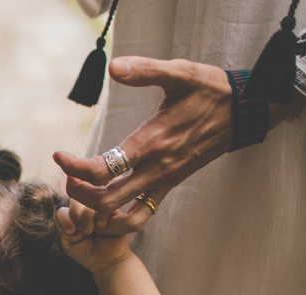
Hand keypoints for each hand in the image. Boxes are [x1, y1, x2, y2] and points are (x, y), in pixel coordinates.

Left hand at [53, 57, 234, 232]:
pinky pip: (141, 213)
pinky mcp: (170, 184)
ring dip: (96, 207)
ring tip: (83, 189)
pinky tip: (106, 203)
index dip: (74, 167)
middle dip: (79, 192)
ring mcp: (164, 180)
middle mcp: (157, 168)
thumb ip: (146, 70)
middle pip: (106, 199)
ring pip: (122, 211)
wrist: (246, 112)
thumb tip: (114, 67)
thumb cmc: (212, 90)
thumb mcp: (181, 73)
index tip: (59, 155)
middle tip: (67, 177)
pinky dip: (119, 216)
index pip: (103, 168)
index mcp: (153, 142)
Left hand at [57, 199, 131, 271]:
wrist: (107, 262)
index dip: (65, 220)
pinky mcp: (113, 210)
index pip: (63, 211)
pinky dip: (101, 215)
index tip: (72, 233)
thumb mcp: (69, 245)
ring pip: (88, 203)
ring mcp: (98, 210)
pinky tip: (103, 226)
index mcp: (71, 219)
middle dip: (76, 217)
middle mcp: (84, 211)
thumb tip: (70, 220)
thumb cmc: (87, 253)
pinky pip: (103, 205)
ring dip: (88, 218)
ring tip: (94, 231)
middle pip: (75, 202)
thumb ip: (63, 231)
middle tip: (85, 232)